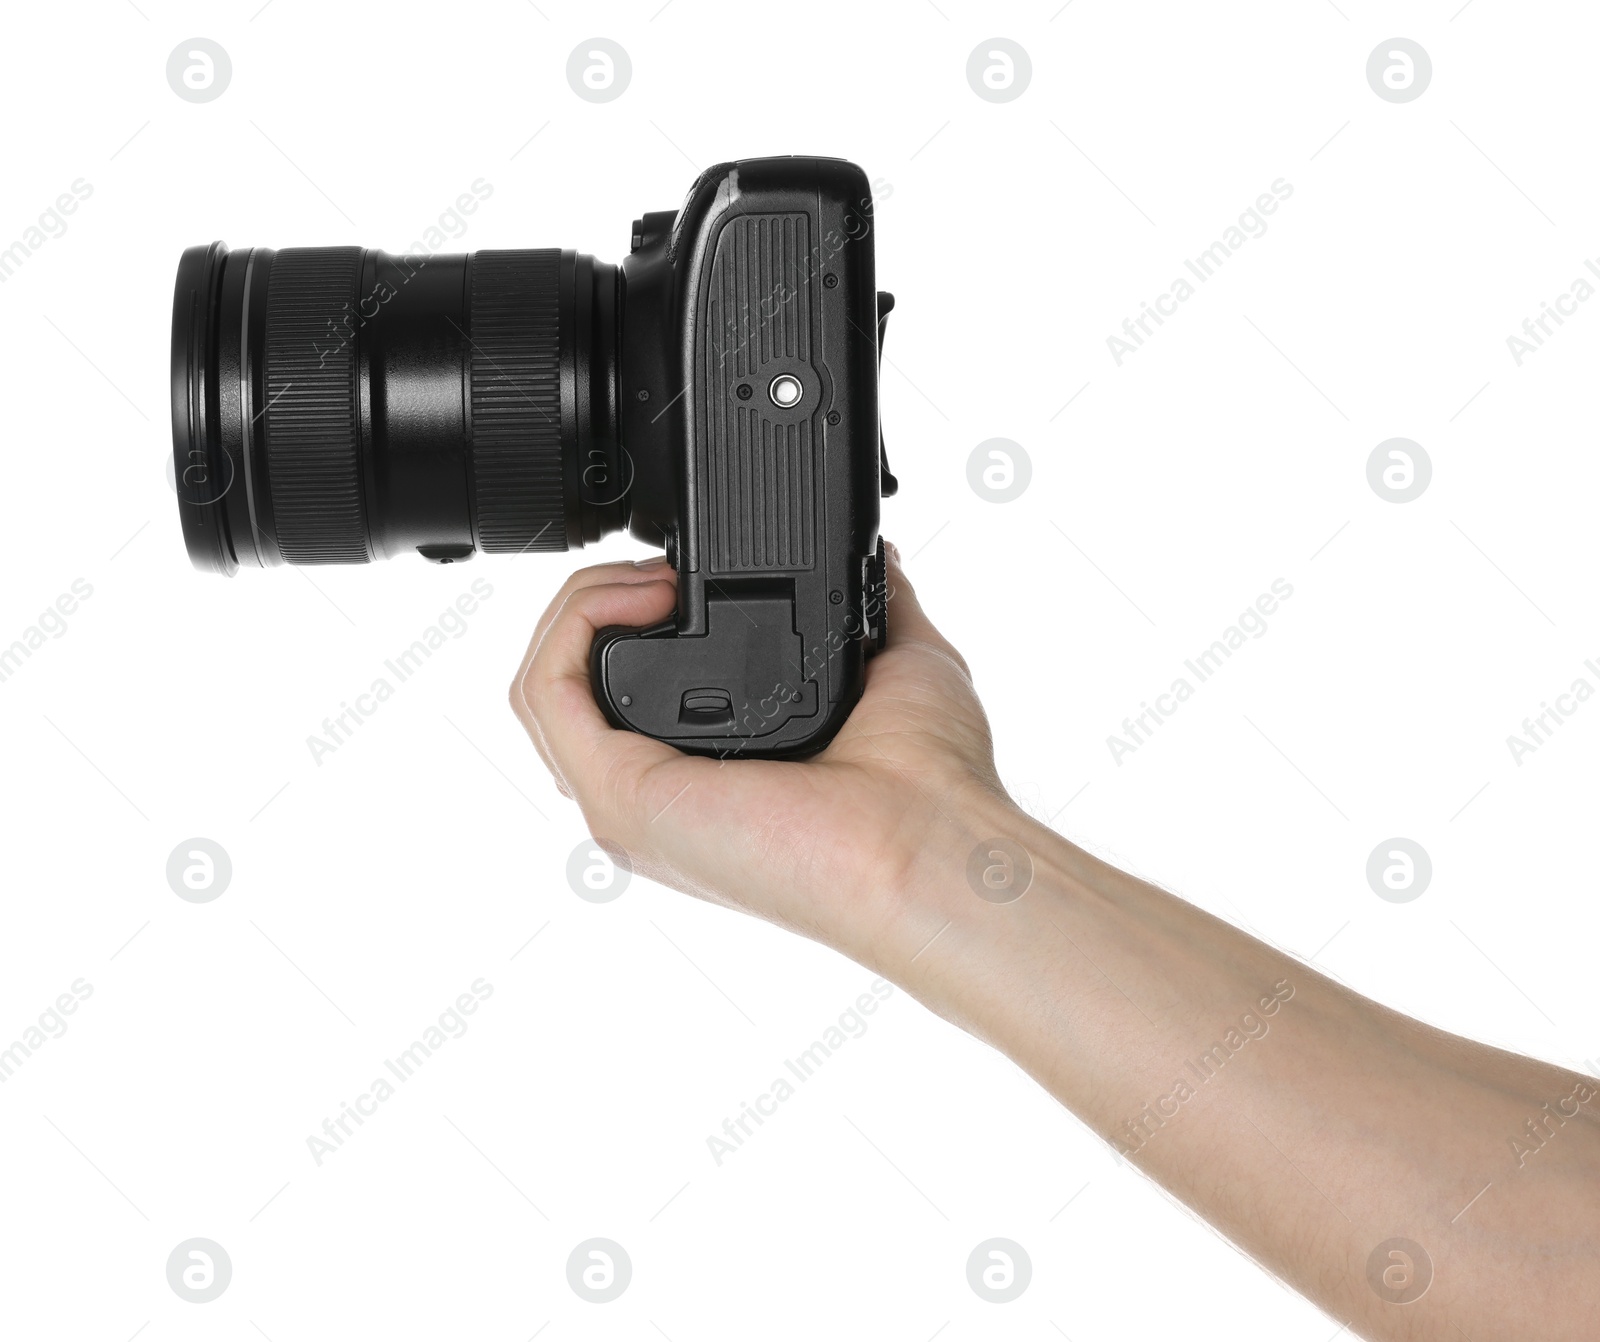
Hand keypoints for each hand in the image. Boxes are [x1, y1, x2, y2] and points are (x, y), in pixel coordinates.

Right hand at [508, 545, 1010, 971]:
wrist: (933, 841)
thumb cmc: (933, 784)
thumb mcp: (902, 667)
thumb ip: (880, 608)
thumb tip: (880, 560)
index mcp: (714, 782)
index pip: (624, 699)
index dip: (635, 622)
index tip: (682, 576)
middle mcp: (662, 800)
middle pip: (572, 689)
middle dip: (598, 605)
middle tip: (662, 574)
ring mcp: (629, 806)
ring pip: (545, 686)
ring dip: (579, 608)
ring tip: (646, 579)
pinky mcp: (619, 797)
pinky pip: (544, 694)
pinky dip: (570, 625)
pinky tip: (634, 595)